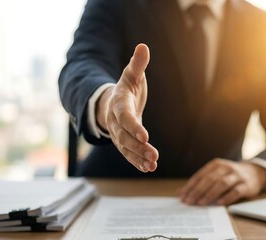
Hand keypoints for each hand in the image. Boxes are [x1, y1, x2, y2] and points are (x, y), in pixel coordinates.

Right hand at [96, 43, 158, 171]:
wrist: (112, 102)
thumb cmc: (126, 87)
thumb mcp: (132, 74)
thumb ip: (138, 64)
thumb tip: (143, 46)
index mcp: (119, 102)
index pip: (125, 116)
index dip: (133, 126)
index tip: (145, 136)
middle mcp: (116, 120)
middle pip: (125, 136)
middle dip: (138, 147)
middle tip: (153, 155)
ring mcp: (118, 133)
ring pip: (126, 148)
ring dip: (139, 157)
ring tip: (153, 165)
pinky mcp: (123, 142)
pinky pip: (128, 154)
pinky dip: (137, 162)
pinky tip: (148, 168)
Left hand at [179, 158, 265, 205]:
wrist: (255, 172)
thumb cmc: (230, 175)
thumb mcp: (216, 174)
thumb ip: (200, 182)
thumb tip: (180, 192)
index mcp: (216, 164)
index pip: (200, 175)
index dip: (190, 186)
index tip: (182, 196)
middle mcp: (226, 168)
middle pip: (210, 179)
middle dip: (198, 191)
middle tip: (189, 201)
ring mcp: (237, 176)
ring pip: (222, 184)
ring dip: (210, 194)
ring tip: (201, 203)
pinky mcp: (247, 185)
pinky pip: (236, 191)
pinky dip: (227, 197)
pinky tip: (219, 203)